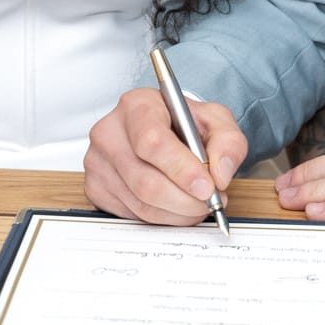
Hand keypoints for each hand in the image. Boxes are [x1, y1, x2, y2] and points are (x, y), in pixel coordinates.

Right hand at [85, 87, 246, 224]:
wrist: (162, 129)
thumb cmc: (184, 123)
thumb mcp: (215, 120)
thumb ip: (228, 141)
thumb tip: (220, 173)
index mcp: (137, 106)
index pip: (153, 142)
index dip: (182, 170)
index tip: (207, 186)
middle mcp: (110, 133)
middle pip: (146, 181)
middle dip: (186, 200)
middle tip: (210, 201)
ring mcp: (98, 163)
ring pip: (141, 204)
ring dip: (178, 213)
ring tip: (198, 204)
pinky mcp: (95, 189)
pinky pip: (132, 215)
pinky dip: (162, 219)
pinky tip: (176, 206)